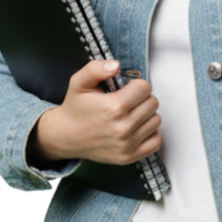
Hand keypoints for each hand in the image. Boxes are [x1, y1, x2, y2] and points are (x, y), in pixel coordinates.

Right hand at [27, 60, 161, 166]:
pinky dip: (150, 132)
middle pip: (152, 103)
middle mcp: (123, 128)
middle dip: (141, 98)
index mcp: (114, 107)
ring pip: (156, 120)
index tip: (125, 89)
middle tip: (127, 101)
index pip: (145, 88)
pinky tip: (136, 127)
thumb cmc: (75, 107)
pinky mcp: (129, 157)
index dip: (135, 85)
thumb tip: (116, 65)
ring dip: (146, 114)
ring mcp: (127, 145)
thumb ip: (96, 68)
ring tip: (130, 114)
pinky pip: (156, 141)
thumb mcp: (79, 82)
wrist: (65, 136)